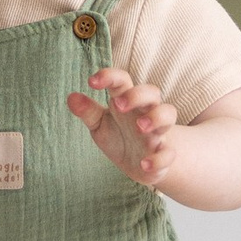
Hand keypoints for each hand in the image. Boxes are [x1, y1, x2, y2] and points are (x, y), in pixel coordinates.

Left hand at [67, 67, 179, 189]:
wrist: (139, 164)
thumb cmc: (118, 136)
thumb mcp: (99, 124)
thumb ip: (88, 111)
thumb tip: (71, 97)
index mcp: (127, 101)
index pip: (123, 80)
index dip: (110, 76)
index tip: (91, 82)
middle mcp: (145, 112)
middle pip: (152, 92)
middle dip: (138, 95)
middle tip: (119, 105)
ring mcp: (157, 132)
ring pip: (169, 114)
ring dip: (157, 118)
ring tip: (140, 127)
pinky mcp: (163, 154)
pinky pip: (168, 153)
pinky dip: (159, 159)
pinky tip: (144, 164)